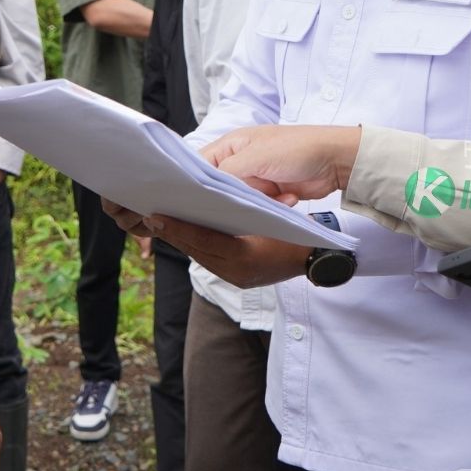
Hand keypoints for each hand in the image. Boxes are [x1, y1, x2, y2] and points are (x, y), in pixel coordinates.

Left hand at [100, 196, 306, 287]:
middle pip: (195, 250)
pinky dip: (196, 245)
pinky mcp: (238, 279)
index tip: (156, 215)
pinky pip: (209, 260)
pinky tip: (186, 230)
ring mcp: (237, 279)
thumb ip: (243, 206)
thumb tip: (212, 190)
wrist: (319, 258)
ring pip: (199, 256)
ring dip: (182, 239)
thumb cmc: (298, 231)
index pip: (202, 240)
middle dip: (173, 232)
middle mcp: (236, 273)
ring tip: (162, 220)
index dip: (177, 227)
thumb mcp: (272, 214)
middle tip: (151, 214)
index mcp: (245, 256)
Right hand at [201, 124, 360, 204]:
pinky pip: (260, 208)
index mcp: (230, 146)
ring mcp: (255, 179)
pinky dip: (273, 207)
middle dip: (226, 199)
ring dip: (255, 204)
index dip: (192, 184)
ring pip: (239, 201)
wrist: (335, 161)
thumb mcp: (256, 158)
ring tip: (271, 199)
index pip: (199, 166)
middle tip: (232, 208)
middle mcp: (239, 162)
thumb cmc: (296, 149)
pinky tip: (289, 198)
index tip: (189, 202)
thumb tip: (205, 190)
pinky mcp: (270, 194)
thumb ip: (226, 173)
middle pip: (218, 188)